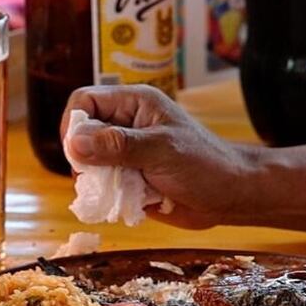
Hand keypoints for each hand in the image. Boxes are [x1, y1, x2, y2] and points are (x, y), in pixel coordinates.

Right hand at [61, 85, 262, 228]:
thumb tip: (75, 142)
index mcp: (133, 103)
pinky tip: (133, 203)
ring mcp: (127, 155)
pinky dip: (111, 199)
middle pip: (81, 136)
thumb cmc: (204, 164)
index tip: (78, 153)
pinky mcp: (130, 181)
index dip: (74, 124)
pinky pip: (105, 188)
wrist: (231, 196)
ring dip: (100, 183)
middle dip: (86, 160)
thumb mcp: (161, 150)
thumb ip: (118, 145)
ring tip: (122, 192)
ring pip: (90, 166)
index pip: (84, 102)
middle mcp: (126, 125)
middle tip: (101, 178)